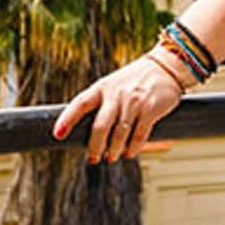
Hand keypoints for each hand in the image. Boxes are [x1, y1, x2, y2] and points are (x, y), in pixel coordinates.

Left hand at [51, 48, 188, 163]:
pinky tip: (130, 152)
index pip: (80, 104)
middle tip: (92, 158)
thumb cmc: (136, 79)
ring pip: (119, 135)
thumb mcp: (114, 84)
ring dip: (114, 151)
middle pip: (100, 126)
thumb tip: (90, 133)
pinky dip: (133, 148)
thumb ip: (102, 104)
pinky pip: (139, 136)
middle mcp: (116, 94)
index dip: (67, 119)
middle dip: (95, 147)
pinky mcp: (150, 110)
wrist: (165, 66)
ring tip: (111, 157)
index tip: (58, 134)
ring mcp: (134, 102)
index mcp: (102, 87)